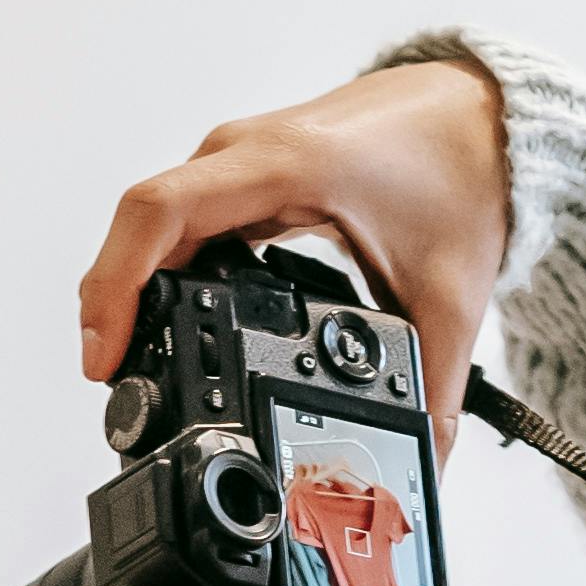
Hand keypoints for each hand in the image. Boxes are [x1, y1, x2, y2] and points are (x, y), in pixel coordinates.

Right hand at [80, 46, 512, 412]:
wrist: (480, 111)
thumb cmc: (464, 171)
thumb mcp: (450, 293)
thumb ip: (435, 393)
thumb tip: (424, 474)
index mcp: (289, 166)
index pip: (162, 213)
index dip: (118, 285)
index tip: (105, 357)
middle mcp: (248, 153)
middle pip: (141, 222)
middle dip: (114, 302)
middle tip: (111, 381)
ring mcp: (240, 159)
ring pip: (153, 219)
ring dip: (130, 284)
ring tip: (124, 360)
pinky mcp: (245, 172)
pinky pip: (179, 218)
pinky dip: (160, 267)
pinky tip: (164, 318)